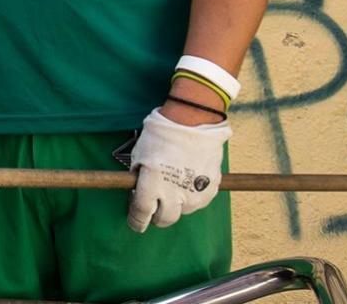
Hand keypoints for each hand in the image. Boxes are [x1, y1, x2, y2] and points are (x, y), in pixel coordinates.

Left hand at [126, 108, 230, 232]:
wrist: (193, 123)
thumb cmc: (161, 137)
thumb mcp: (139, 156)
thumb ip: (138, 179)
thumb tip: (137, 194)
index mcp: (152, 184)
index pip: (142, 213)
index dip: (136, 221)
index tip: (136, 223)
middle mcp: (174, 194)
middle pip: (164, 220)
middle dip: (157, 216)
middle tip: (154, 205)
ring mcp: (194, 194)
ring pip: (182, 212)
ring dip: (175, 204)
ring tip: (173, 183)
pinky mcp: (210, 191)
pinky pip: (197, 202)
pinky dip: (190, 196)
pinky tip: (187, 179)